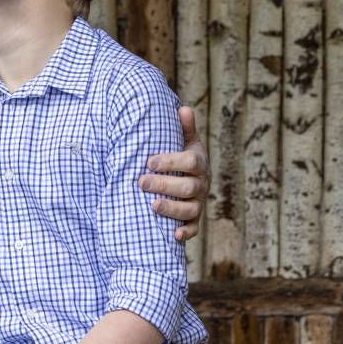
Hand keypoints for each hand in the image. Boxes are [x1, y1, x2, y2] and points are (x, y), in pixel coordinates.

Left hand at [140, 106, 208, 241]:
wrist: (190, 179)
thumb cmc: (181, 157)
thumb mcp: (185, 141)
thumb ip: (184, 128)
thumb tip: (182, 108)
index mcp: (198, 163)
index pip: (190, 162)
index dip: (171, 162)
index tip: (149, 162)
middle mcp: (201, 184)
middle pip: (187, 187)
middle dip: (164, 185)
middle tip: (140, 182)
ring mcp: (198, 204)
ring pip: (190, 210)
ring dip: (172, 209)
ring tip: (152, 206)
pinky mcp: (194, 220)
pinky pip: (194, 229)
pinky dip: (185, 233)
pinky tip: (173, 235)